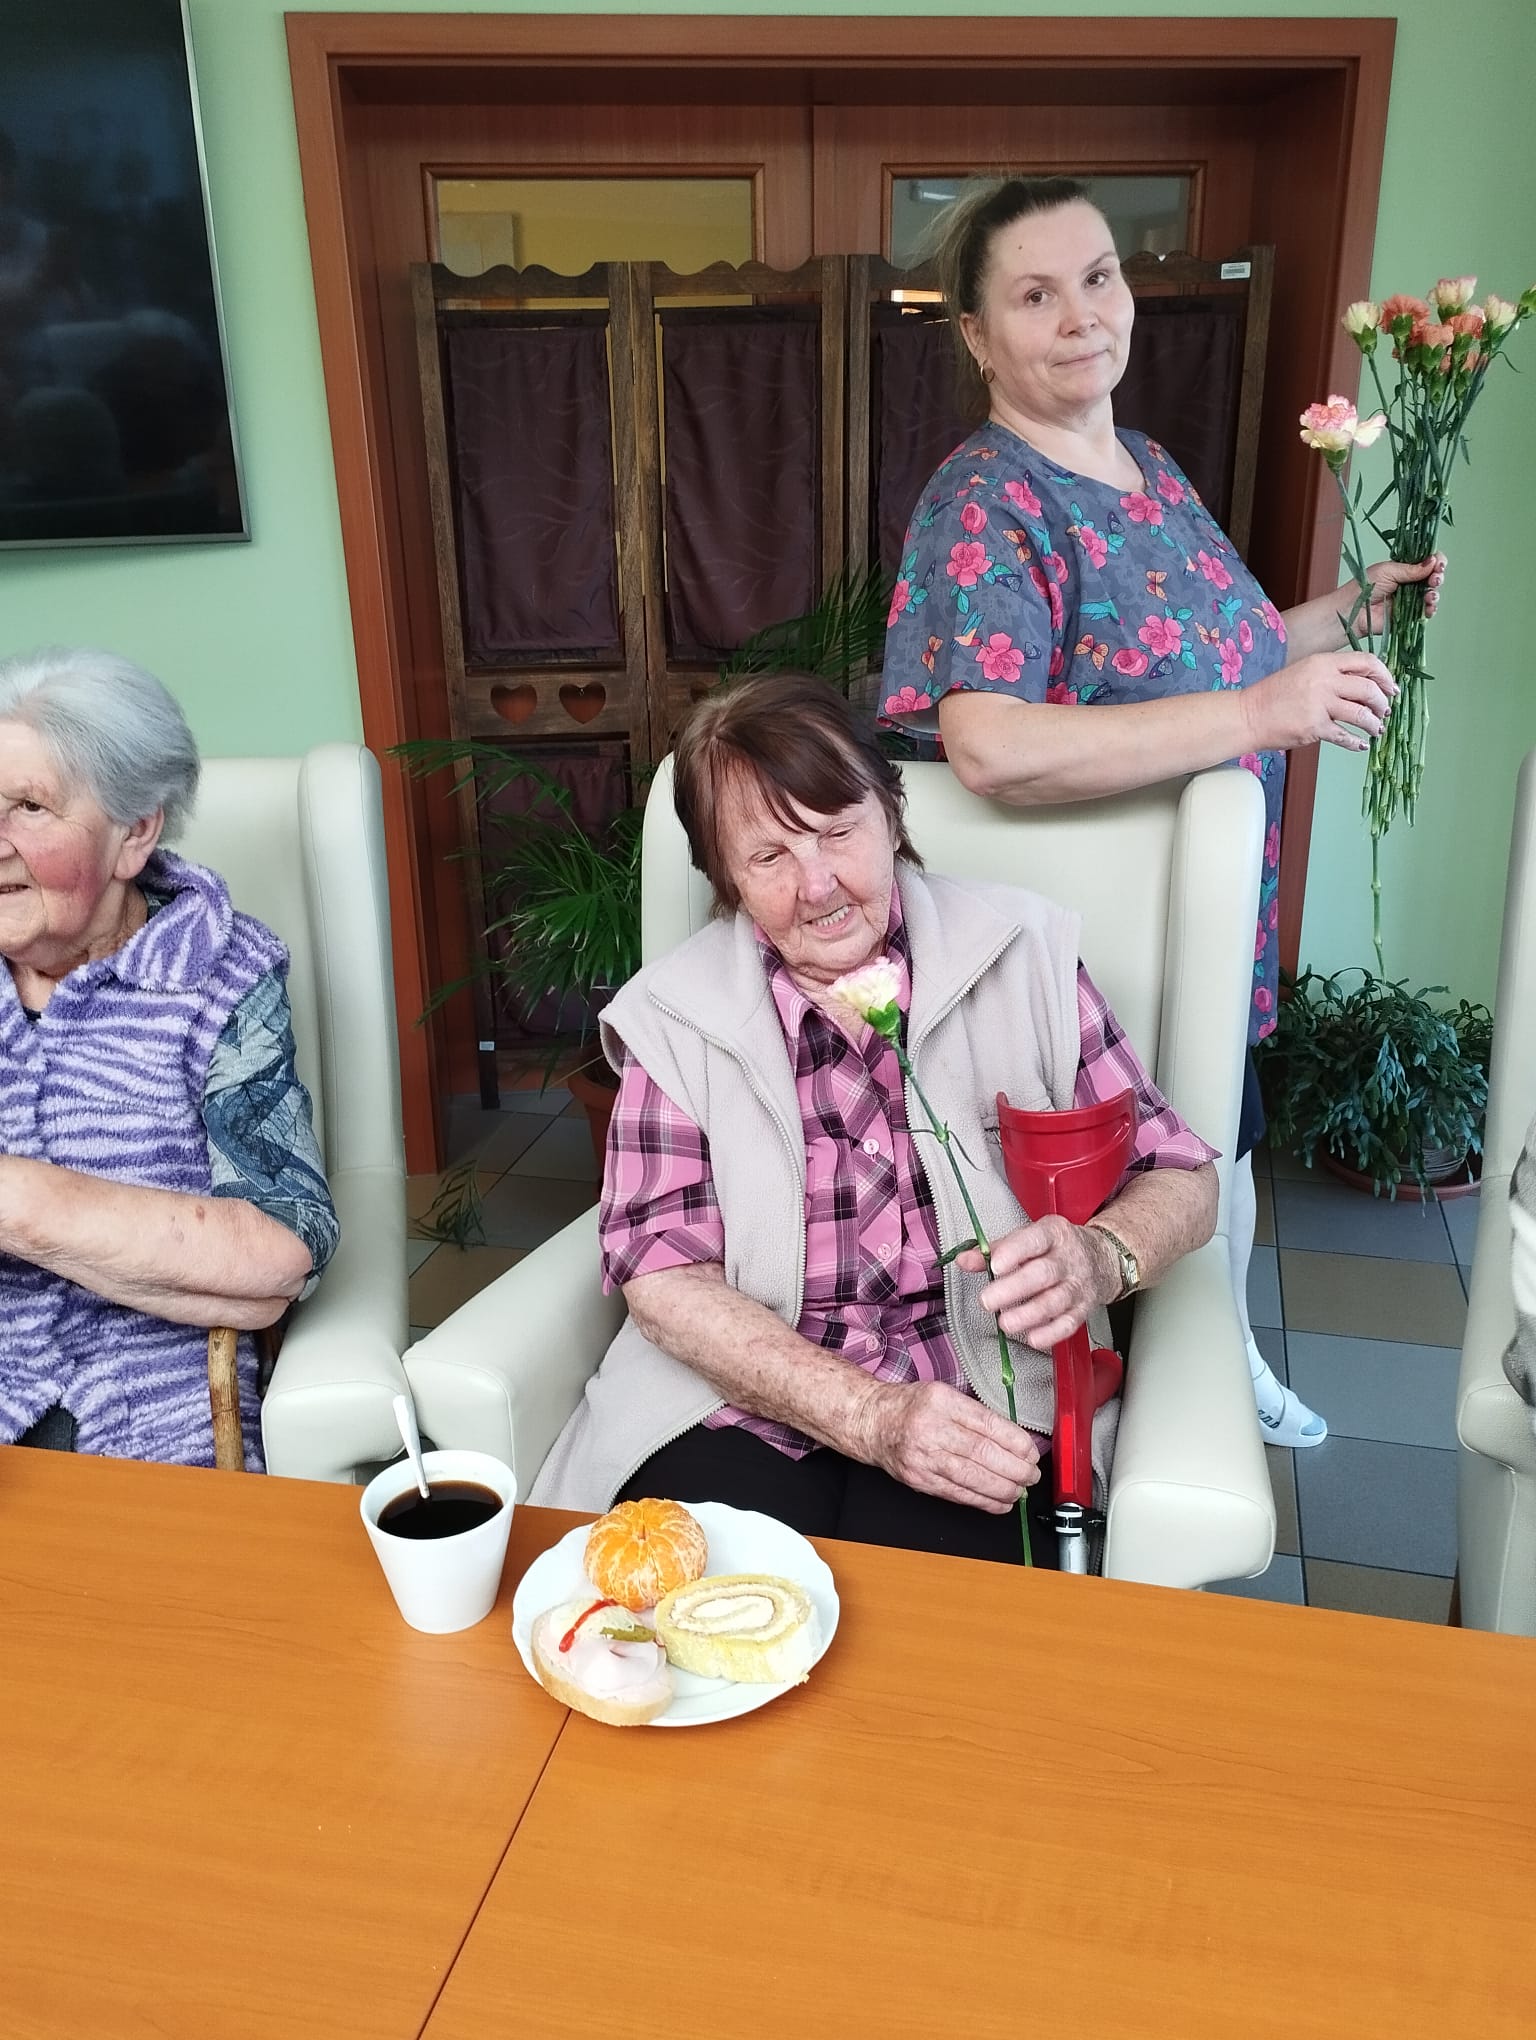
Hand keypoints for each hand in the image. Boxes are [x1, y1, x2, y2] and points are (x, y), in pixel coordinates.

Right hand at [856, 1378, 1041, 1513]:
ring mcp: (923, 1457)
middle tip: (1032, 1474)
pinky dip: (984, 1501)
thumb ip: (975, 1414)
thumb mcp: (943, 1394)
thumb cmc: (910, 1406)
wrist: (871, 1422)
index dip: (1015, 1442)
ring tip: (1021, 1490)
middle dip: (1015, 1468)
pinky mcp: (919, 1480)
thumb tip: (1015, 1440)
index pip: (987, 1424)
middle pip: (982, 1453)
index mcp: (941, 1401)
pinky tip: (1001, 1502)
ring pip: (972, 1478)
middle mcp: (930, 1429)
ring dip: (1003, 1488)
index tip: (1031, 1451)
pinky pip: (957, 1494)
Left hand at [954, 1216, 1118, 1350]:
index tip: (995, 1266)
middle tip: (988, 1300)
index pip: (1034, 1240)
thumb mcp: (1029, 1238)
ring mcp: (1077, 1285)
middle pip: (1043, 1274)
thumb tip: (965, 1260)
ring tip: (1005, 1323)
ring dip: (1028, 1315)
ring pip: (1055, 1301)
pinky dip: (1050, 1334)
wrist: (1102, 1258)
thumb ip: (995, 1250)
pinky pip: (1069, 1324)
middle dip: (1013, 1289)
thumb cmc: (1057, 1248)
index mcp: (1053, 1234)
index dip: (1014, 1253)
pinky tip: (1032, 1338)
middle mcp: (1068, 1259)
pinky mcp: (1083, 1309)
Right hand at [1242, 649, 1397, 754]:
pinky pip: (1345, 736)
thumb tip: (1362, 686)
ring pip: (1362, 714)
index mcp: (1323, 662)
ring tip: (1375, 729)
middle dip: (1383, 703)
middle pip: (1369, 688)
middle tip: (1384, 712)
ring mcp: (1319, 704)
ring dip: (1373, 724)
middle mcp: (1324, 680)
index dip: (1384, 676)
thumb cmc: (1273, 696)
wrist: (1248, 715)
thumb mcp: (1304, 673)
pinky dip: (1356, 742)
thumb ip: (1332, 675)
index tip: (1391, 688)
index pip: (1366, 662)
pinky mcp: (1315, 727)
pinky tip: (1360, 744)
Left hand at [1360, 553, 1445, 633]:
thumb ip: (1411, 568)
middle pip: (1433, 578)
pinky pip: (1425, 612)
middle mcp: (1409, 583)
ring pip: (1431, 595)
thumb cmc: (1364, 587)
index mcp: (1404, 568)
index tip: (1438, 564)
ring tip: (1429, 594)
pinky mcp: (1408, 615)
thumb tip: (1432, 561)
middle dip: (1438, 577)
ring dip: (1434, 594)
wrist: (1353, 610)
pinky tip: (1428, 606)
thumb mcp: (1388, 571)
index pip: (1427, 562)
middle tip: (1435, 579)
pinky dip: (1430, 609)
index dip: (1436, 562)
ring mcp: (1410, 600)